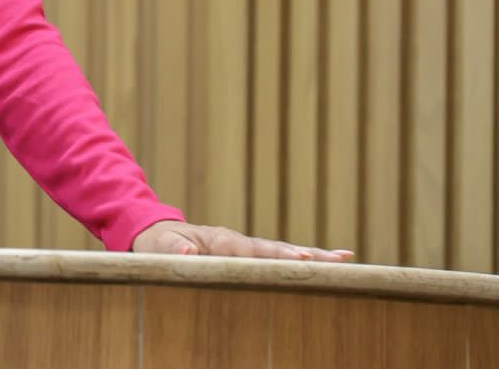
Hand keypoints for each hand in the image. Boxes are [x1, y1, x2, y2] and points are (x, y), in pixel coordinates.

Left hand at [132, 219, 353, 261]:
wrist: (155, 233)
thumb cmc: (156, 244)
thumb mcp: (158, 248)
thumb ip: (173, 250)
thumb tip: (189, 252)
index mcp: (220, 241)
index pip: (254, 251)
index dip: (276, 257)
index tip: (301, 260)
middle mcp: (237, 241)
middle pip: (276, 248)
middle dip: (307, 254)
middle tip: (339, 259)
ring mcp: (243, 246)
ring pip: (281, 251)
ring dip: (311, 256)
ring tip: (343, 258)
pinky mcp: (245, 254)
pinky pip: (276, 257)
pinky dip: (301, 260)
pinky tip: (326, 265)